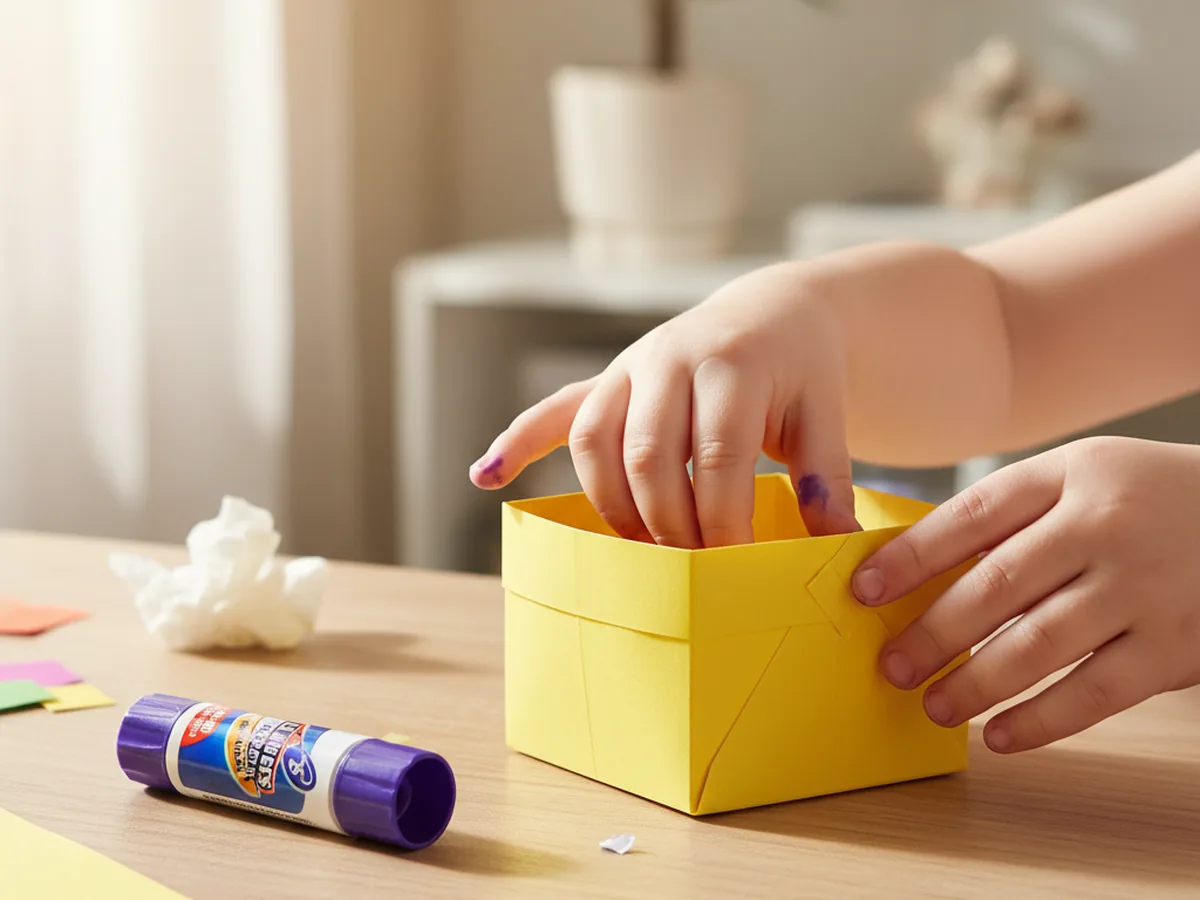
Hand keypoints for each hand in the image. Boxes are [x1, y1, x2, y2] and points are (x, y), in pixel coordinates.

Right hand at [467, 263, 861, 545]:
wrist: (774, 312)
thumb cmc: (802, 373)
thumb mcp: (826, 415)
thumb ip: (826, 477)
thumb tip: (837, 550)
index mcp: (732, 364)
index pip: (717, 455)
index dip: (722, 519)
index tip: (733, 568)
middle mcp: (671, 359)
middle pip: (648, 455)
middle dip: (665, 523)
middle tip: (688, 571)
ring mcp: (630, 367)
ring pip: (595, 440)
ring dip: (610, 505)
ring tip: (638, 550)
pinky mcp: (607, 380)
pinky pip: (554, 410)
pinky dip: (517, 441)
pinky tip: (485, 475)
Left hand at [853, 436, 1199, 752]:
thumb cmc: (1150, 500)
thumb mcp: (1086, 477)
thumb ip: (1014, 514)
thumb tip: (916, 569)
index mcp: (1071, 475)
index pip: (971, 515)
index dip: (909, 555)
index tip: (862, 590)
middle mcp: (1104, 525)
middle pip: (996, 584)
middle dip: (931, 632)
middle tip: (891, 664)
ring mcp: (1142, 587)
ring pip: (1037, 645)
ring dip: (974, 682)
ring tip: (933, 704)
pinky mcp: (1174, 646)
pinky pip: (1094, 694)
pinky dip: (1040, 721)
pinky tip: (998, 735)